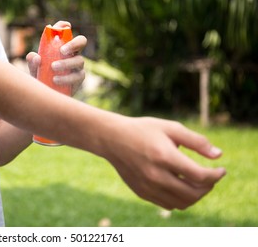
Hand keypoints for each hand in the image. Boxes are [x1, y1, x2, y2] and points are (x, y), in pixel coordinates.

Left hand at [26, 21, 86, 94]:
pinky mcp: (79, 78)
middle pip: (81, 41)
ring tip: (53, 68)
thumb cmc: (41, 77)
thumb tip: (35, 57)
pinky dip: (67, 78)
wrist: (47, 94)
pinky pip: (78, 76)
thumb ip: (32, 61)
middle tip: (62, 50)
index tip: (63, 26)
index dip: (65, 26)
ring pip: (79, 60)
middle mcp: (73, 53)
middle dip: (73, 43)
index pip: (66, 32)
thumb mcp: (34, 69)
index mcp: (62, 46)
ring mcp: (78, 66)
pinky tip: (56, 80)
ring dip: (66, 63)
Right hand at [101, 116, 225, 209]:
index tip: (221, 170)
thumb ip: (196, 141)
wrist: (112, 139)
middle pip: (193, 193)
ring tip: (196, 183)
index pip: (199, 176)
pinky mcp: (141, 192)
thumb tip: (218, 155)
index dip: (215, 175)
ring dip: (195, 196)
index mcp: (164, 156)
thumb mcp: (170, 128)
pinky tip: (180, 186)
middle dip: (208, 187)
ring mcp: (147, 186)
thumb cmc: (142, 130)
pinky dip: (180, 199)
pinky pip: (168, 204)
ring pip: (182, 203)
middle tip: (210, 177)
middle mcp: (155, 175)